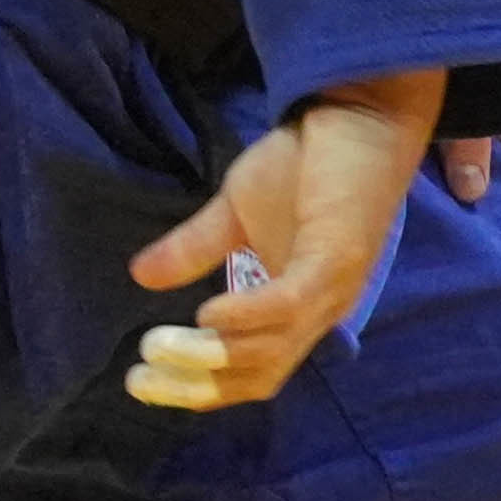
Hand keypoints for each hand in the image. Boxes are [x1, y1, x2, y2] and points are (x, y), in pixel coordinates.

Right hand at [126, 71, 444, 409]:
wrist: (362, 112)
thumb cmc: (308, 163)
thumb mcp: (237, 212)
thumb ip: (197, 248)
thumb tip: (140, 276)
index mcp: (300, 309)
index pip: (251, 374)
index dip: (196, 389)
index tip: (138, 383)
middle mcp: (321, 310)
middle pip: (258, 376)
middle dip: (195, 387)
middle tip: (138, 376)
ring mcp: (332, 285)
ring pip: (271, 351)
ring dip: (211, 355)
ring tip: (158, 344)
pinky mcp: (338, 255)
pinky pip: (291, 304)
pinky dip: (249, 317)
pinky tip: (208, 314)